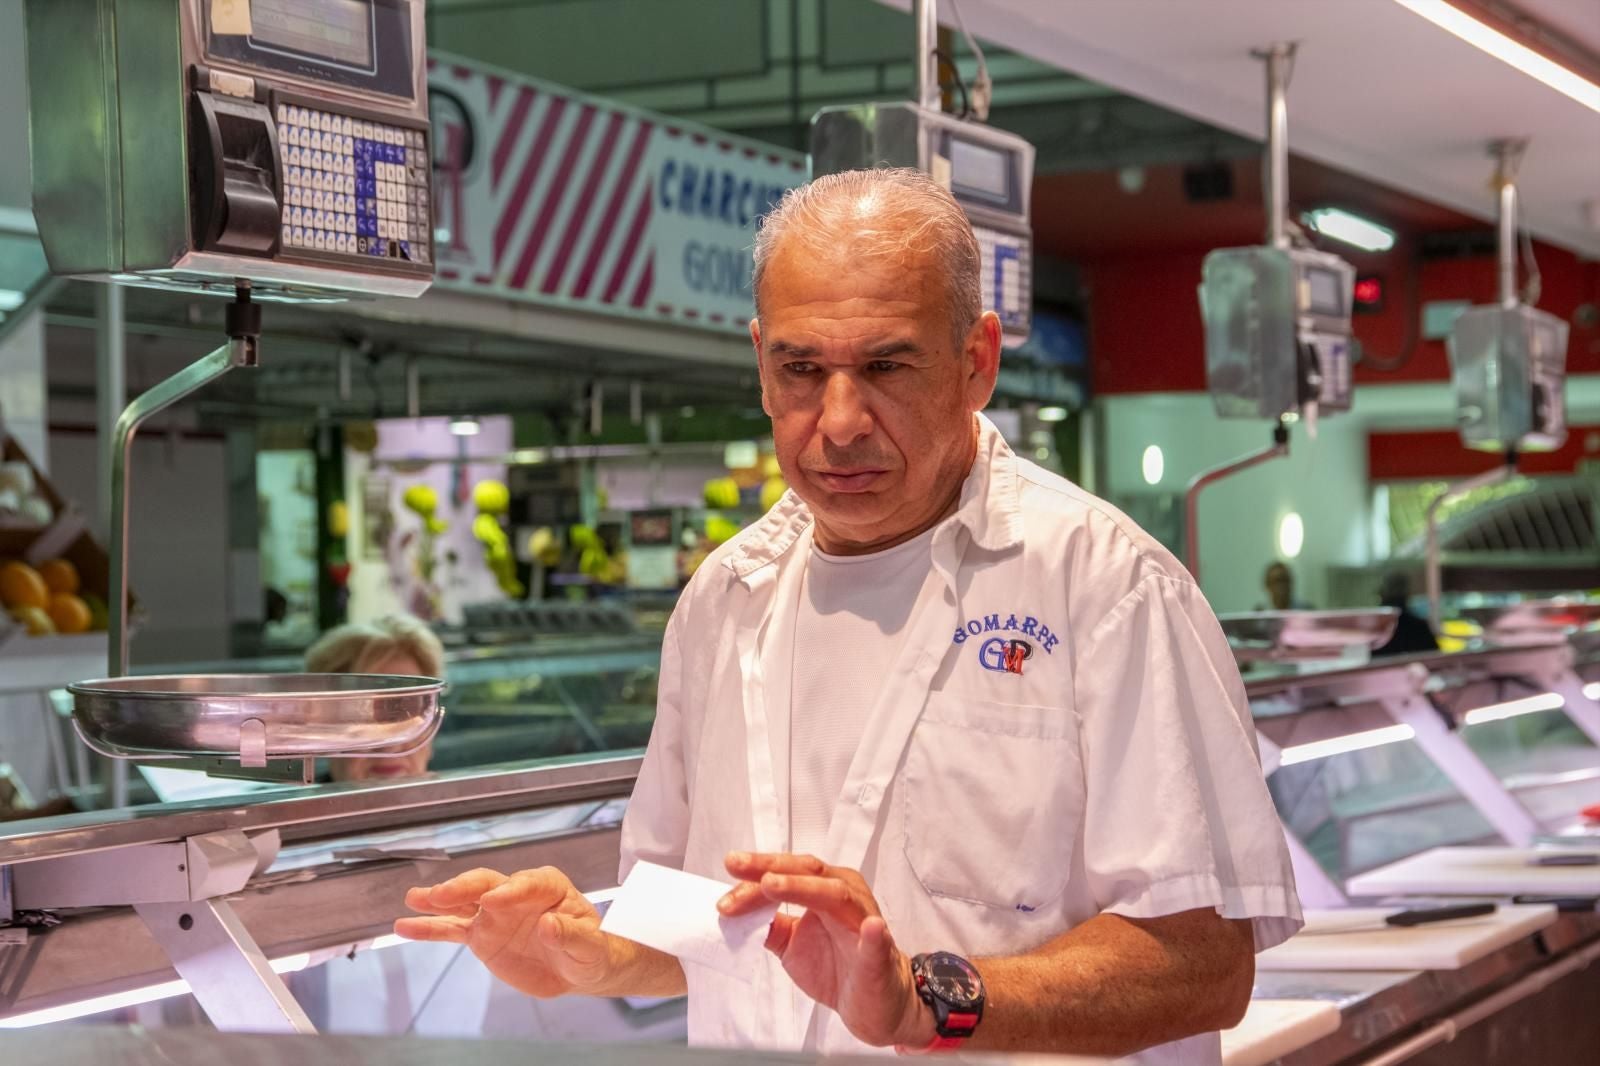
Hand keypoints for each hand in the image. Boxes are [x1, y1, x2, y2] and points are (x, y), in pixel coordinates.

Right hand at [394, 866, 611, 997]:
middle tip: (445, 894)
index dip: (510, 891)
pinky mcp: (482, 935)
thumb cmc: (589, 949)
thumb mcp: (589, 946)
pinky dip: (429, 928)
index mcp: (547, 886)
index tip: (493, 901)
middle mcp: (515, 893)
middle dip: (466, 887)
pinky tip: (405, 925)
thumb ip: (571, 935)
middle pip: (487, 883)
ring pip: (463, 903)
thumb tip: (548, 925)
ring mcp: (494, 914)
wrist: (577, 968)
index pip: (527, 883)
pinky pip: (452, 930)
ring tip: (414, 898)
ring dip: (439, 900)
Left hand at [718, 852, 936, 1047]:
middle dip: (769, 868)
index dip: (753, 878)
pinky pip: (878, 942)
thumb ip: (767, 925)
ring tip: (771, 884)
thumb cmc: (836, 965)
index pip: (786, 873)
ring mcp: (863, 921)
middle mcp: (845, 895)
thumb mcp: (790, 944)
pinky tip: (870, 927)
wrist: (871, 1002)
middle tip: (737, 866)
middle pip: (806, 872)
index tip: (725, 891)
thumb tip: (732, 912)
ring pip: (835, 895)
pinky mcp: (880, 954)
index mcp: (824, 888)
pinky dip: (873, 934)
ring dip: (802, 887)